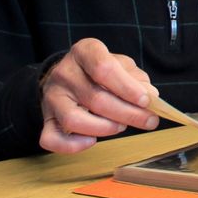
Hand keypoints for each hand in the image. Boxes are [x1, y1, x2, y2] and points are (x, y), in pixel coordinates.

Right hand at [39, 38, 160, 154]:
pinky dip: (72, 146)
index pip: (103, 68)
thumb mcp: (121, 65)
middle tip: (149, 121)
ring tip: (121, 126)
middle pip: (95, 98)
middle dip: (127, 113)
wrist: (69, 75)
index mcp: (84, 52)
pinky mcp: (46, 118)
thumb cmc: (101, 71)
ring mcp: (52, 96)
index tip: (146, 101)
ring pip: (73, 119)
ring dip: (104, 128)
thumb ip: (137, 79)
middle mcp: (64, 72)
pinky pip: (51, 138)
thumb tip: (151, 97)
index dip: (127, 87)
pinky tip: (92, 141)